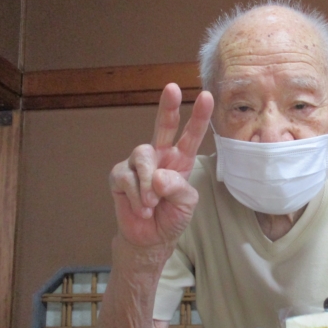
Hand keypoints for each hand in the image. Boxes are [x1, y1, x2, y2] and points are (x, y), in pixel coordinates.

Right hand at [110, 83, 213, 247]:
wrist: (149, 239)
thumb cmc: (171, 218)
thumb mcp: (186, 205)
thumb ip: (179, 188)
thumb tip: (158, 176)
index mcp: (181, 160)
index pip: (191, 136)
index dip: (199, 117)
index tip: (207, 96)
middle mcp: (160, 156)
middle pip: (163, 126)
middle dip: (168, 107)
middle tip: (172, 89)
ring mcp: (138, 164)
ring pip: (142, 156)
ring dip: (147, 184)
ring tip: (152, 205)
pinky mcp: (120, 175)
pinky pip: (126, 177)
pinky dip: (135, 196)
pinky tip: (141, 209)